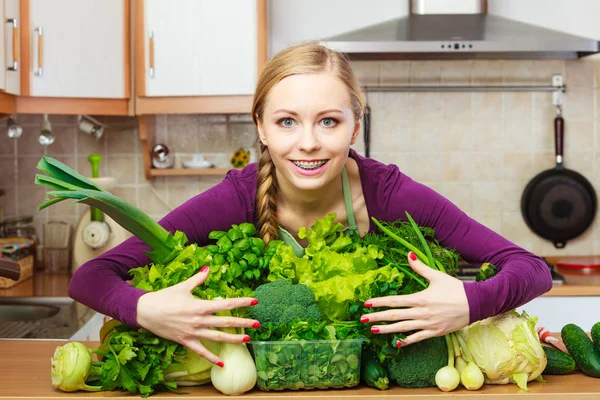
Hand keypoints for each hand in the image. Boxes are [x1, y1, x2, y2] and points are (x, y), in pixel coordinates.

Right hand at [136, 266, 259, 365]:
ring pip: (218, 337)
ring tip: (248, 340)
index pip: (226, 304)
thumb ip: (198, 279)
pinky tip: (222, 363)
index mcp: (200, 306)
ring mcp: (193, 332)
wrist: (145, 311)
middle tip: (257, 324)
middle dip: (243, 323)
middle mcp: (199, 320)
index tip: (254, 302)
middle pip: (226, 322)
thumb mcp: (183, 286)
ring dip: (234, 339)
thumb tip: (208, 268)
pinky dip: (212, 358)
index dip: (241, 302)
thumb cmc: (164, 297)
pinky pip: (201, 352)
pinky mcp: (186, 341)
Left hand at [362, 251, 468, 345]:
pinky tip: (396, 343)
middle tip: (363, 319)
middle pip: (395, 316)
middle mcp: (421, 313)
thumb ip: (420, 267)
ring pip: (403, 328)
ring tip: (373, 330)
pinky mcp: (435, 332)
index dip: (380, 302)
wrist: (475, 304)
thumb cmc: (455, 289)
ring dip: (387, 330)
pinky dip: (406, 341)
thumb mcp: (436, 276)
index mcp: (420, 298)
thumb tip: (408, 253)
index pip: (395, 301)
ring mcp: (428, 324)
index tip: (367, 303)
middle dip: (378, 317)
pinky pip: (417, 337)